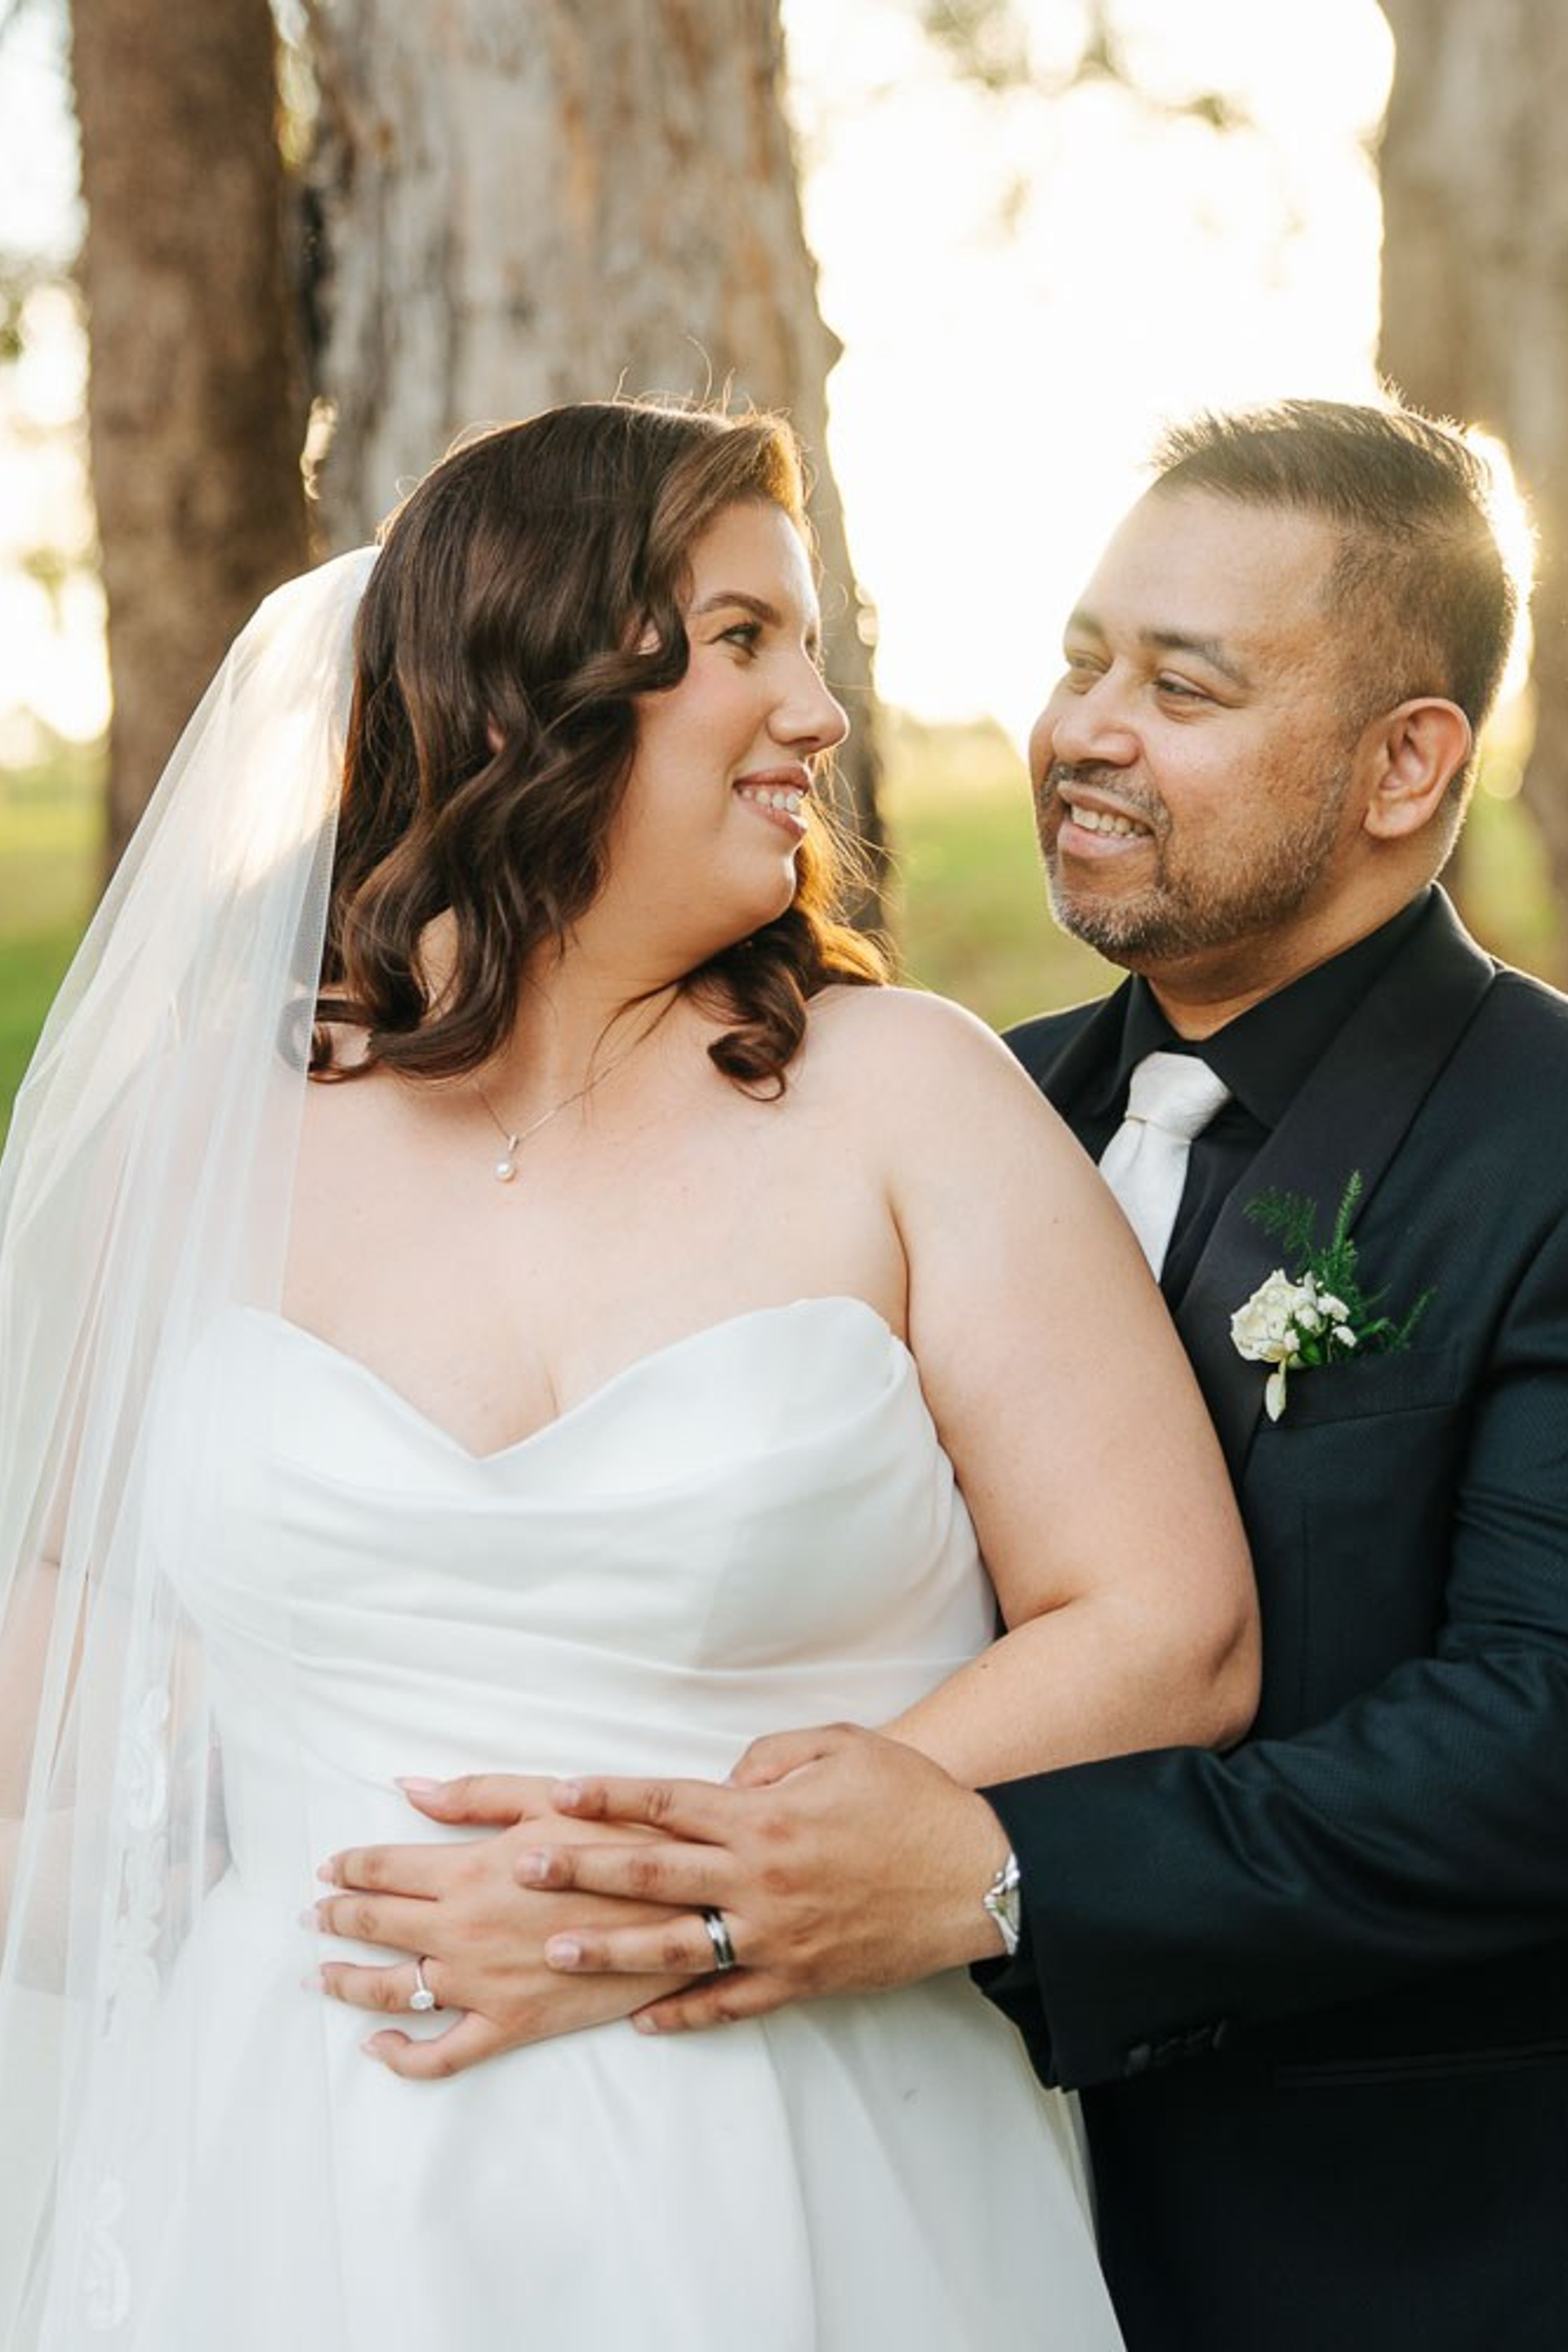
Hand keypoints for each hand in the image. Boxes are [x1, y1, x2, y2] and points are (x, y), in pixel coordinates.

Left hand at [310, 1774, 692, 2077]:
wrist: (680, 1911)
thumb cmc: (617, 1843)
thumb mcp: (547, 1799)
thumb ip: (472, 1795)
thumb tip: (406, 1787)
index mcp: (469, 1870)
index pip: (383, 1867)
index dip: (349, 1865)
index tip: (328, 1866)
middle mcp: (462, 1931)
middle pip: (375, 1924)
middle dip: (336, 1916)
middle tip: (313, 1914)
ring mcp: (481, 1985)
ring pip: (391, 1991)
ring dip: (346, 1981)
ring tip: (321, 1973)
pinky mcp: (509, 2027)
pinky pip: (441, 2055)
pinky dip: (402, 2057)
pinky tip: (379, 2046)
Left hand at [521, 1724, 1010, 2032]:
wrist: (980, 1877)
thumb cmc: (912, 1801)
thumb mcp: (844, 1745)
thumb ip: (772, 1753)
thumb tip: (724, 1777)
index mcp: (765, 1815)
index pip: (668, 1801)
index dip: (609, 1796)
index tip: (556, 1793)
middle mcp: (759, 1877)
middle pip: (653, 1872)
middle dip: (582, 1869)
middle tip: (524, 1867)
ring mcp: (777, 1935)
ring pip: (677, 1946)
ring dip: (610, 1950)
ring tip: (554, 1951)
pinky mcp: (801, 1978)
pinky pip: (731, 2002)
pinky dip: (686, 2014)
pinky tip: (641, 2021)